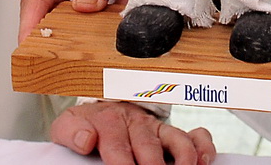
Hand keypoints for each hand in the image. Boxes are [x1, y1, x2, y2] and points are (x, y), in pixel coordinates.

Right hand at [19, 0, 110, 42]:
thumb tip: (86, 4)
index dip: (29, 27)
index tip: (28, 48)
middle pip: (50, 17)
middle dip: (60, 37)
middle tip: (71, 57)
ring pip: (74, 20)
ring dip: (89, 30)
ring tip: (101, 40)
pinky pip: (96, 16)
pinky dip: (108, 20)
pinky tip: (119, 22)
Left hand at [52, 101, 215, 164]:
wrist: (101, 110)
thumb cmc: (86, 126)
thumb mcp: (67, 127)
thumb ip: (72, 132)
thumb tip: (85, 140)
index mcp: (107, 121)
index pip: (114, 142)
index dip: (120, 160)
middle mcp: (134, 123)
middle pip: (147, 145)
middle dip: (151, 164)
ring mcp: (155, 128)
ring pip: (176, 139)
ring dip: (182, 158)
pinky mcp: (170, 134)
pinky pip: (194, 135)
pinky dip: (202, 147)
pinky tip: (202, 161)